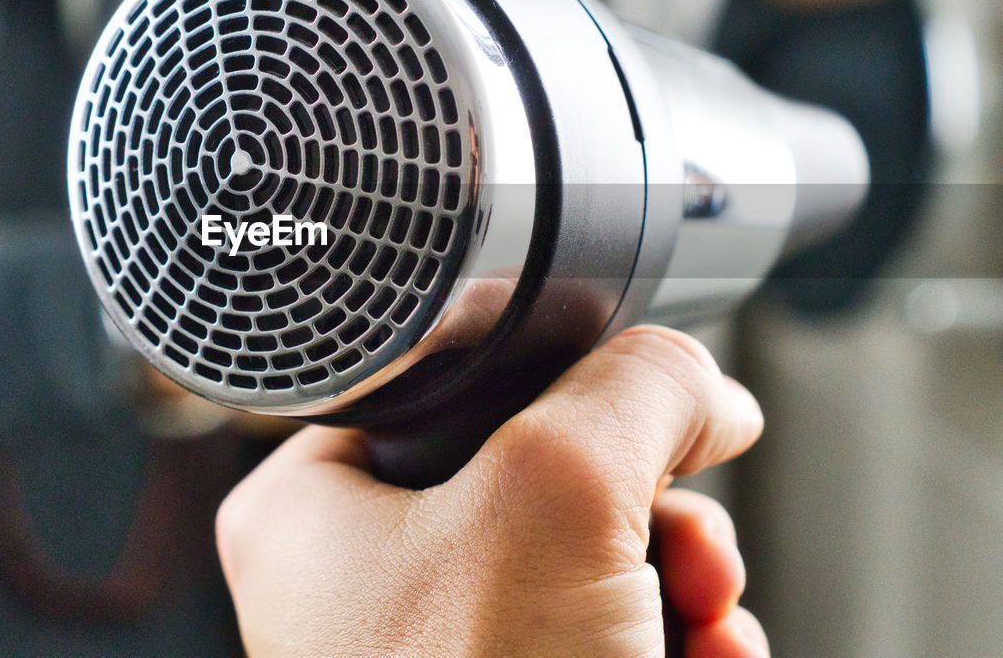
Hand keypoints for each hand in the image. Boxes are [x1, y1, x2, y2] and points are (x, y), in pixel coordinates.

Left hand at [216, 325, 768, 656]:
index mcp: (312, 511)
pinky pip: (612, 639)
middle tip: (679, 540)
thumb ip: (632, 390)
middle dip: (651, 510)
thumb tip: (700, 386)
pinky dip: (678, 645)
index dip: (560, 396)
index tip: (625, 425)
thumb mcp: (554, 493)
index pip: (452, 390)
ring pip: (594, 564)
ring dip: (683, 582)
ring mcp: (440, 655)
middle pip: (544, 480)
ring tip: (705, 618)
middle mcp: (364, 582)